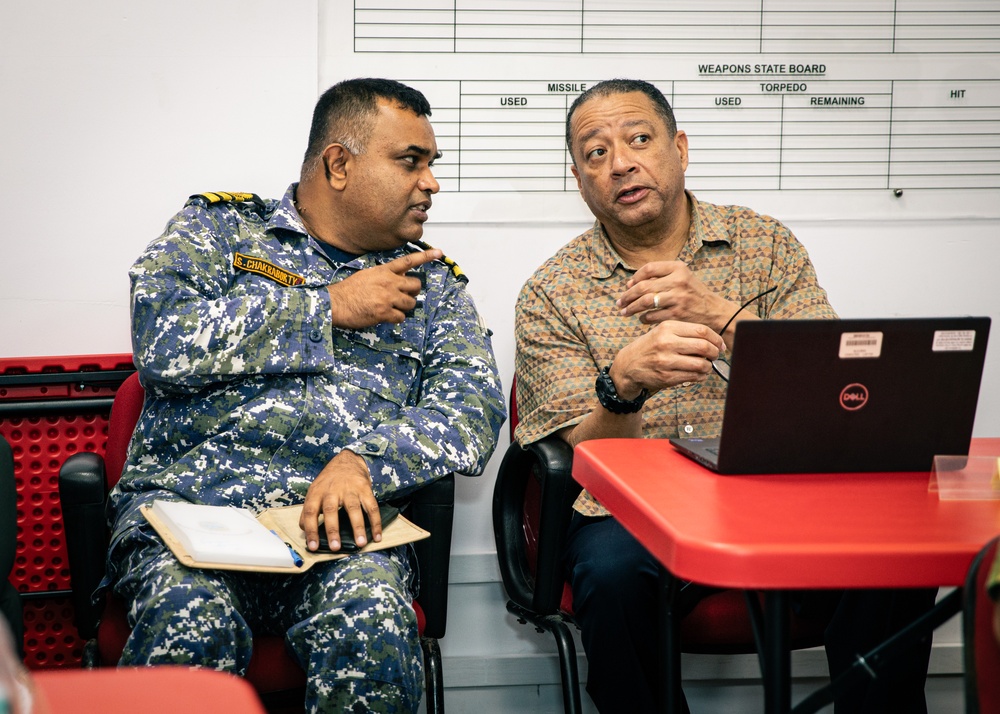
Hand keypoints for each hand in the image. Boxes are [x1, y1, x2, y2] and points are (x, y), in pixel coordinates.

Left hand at [299, 450, 380, 551]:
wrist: (347, 461)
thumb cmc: (329, 481)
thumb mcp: (314, 491)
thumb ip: (308, 510)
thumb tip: (304, 529)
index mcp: (317, 492)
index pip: (310, 512)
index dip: (311, 530)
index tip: (313, 546)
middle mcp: (332, 490)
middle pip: (331, 510)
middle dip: (333, 530)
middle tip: (335, 546)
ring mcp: (350, 489)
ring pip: (353, 509)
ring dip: (357, 527)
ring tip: (360, 543)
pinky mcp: (365, 490)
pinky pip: (371, 507)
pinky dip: (376, 522)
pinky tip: (377, 536)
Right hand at [328, 248, 441, 328]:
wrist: (335, 303)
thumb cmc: (348, 290)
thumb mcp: (367, 274)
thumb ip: (384, 275)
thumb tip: (397, 279)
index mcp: (384, 271)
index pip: (409, 261)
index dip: (426, 256)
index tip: (439, 252)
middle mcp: (389, 282)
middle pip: (416, 285)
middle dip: (412, 292)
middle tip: (404, 296)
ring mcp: (388, 297)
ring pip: (411, 303)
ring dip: (404, 307)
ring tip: (391, 307)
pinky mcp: (385, 312)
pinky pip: (401, 317)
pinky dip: (396, 318)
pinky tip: (386, 316)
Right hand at [611, 320, 724, 396]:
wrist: (628, 365)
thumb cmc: (650, 347)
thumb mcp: (662, 331)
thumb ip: (685, 333)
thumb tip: (714, 340)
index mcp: (667, 327)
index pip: (702, 330)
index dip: (716, 339)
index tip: (720, 344)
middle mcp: (666, 343)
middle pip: (704, 347)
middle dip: (715, 353)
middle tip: (715, 355)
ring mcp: (666, 361)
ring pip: (701, 364)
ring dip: (708, 366)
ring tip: (706, 366)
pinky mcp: (666, 377)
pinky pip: (693, 377)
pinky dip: (700, 376)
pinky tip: (698, 374)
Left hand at [618, 261, 733, 332]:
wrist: (714, 312)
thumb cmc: (692, 294)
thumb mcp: (681, 278)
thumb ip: (659, 277)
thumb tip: (629, 284)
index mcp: (679, 268)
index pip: (649, 268)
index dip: (635, 277)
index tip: (628, 286)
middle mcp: (678, 281)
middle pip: (643, 286)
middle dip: (627, 295)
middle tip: (619, 302)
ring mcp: (678, 298)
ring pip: (645, 302)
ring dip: (631, 308)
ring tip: (624, 312)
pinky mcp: (677, 315)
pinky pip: (652, 316)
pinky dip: (643, 318)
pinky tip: (641, 318)